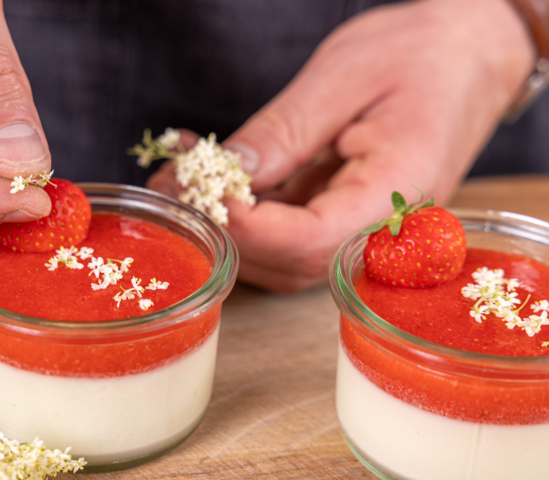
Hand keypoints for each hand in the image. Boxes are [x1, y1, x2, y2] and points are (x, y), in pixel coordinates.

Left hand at [148, 0, 533, 292]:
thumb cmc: (422, 54)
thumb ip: (285, 131)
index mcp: (396, 192)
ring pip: (281, 255)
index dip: (247, 227)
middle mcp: (381, 228)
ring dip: (225, 221)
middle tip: (172, 181)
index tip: (198, 190)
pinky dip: (246, 208)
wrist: (469, 55)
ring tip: (182, 173)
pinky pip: (289, 229)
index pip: (310, 241)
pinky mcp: (344, 214)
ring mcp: (362, 226)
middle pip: (289, 262)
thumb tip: (230, 172)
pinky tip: (215, 172)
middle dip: (222, 227)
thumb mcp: (344, 76)